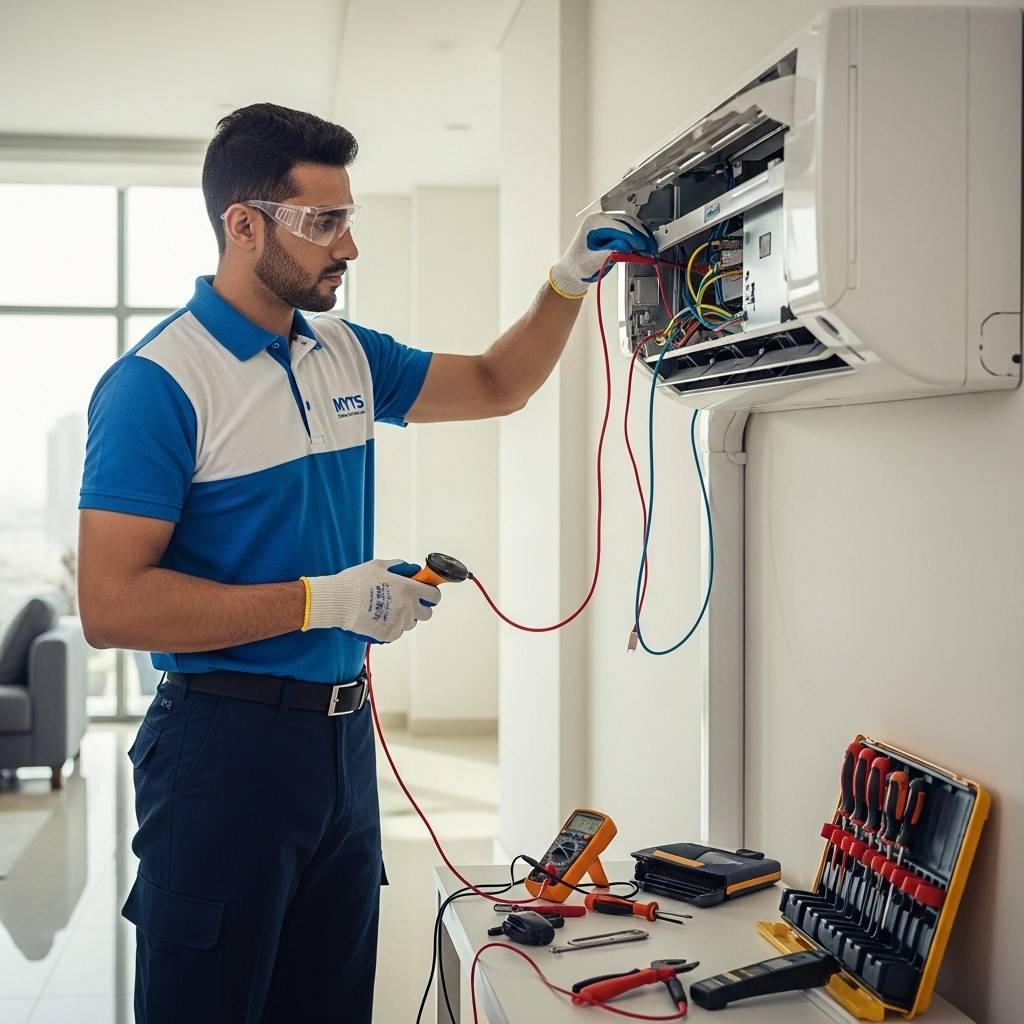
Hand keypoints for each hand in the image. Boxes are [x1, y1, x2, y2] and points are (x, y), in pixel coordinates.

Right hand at [302, 559, 440, 642]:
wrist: (339, 601)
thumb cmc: (357, 581)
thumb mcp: (379, 566)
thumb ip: (399, 567)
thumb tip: (411, 569)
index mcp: (409, 589)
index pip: (434, 596)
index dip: (431, 593)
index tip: (426, 592)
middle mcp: (408, 608)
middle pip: (427, 613)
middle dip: (421, 607)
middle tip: (408, 602)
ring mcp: (399, 623)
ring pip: (411, 623)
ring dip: (405, 617)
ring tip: (388, 609)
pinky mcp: (388, 635)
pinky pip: (397, 632)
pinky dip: (392, 627)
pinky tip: (380, 618)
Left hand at [549, 212, 657, 298]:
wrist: (572, 271)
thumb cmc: (578, 267)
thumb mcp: (593, 262)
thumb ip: (610, 253)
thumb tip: (625, 246)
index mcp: (592, 223)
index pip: (618, 226)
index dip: (634, 236)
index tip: (644, 246)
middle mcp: (599, 219)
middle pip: (626, 221)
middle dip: (640, 235)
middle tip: (651, 247)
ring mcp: (606, 223)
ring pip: (629, 223)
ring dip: (641, 235)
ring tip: (650, 247)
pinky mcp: (611, 229)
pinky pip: (627, 228)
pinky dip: (637, 236)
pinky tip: (643, 245)